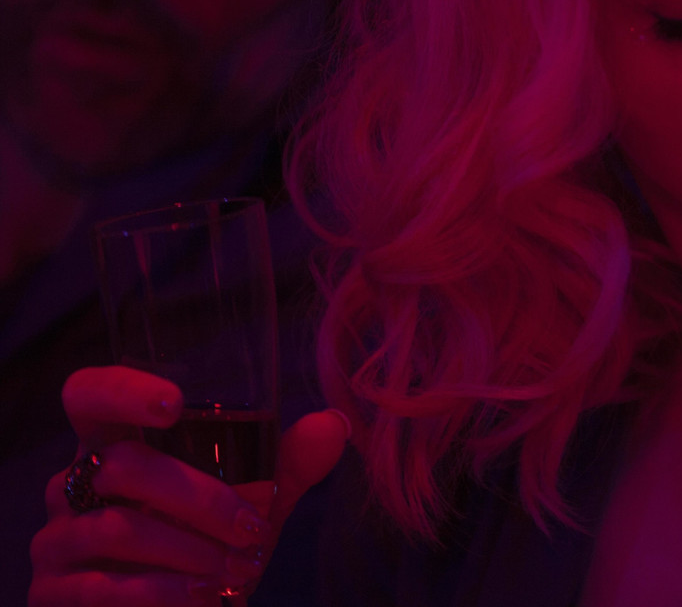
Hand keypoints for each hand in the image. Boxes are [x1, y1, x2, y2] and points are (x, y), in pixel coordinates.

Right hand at [29, 366, 349, 606]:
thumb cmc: (209, 540)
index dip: (121, 390)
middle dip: (199, 497)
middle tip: (252, 526)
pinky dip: (163, 591)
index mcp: (116, 441)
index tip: (174, 404)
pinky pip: (103, 588)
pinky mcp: (53, 592)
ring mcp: (56, 538)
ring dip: (189, 548)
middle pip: (123, 465)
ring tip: (237, 566)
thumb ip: (289, 461)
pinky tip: (202, 594)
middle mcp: (74, 481)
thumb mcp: (255, 499)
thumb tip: (333, 424)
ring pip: (117, 528)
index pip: (89, 394)